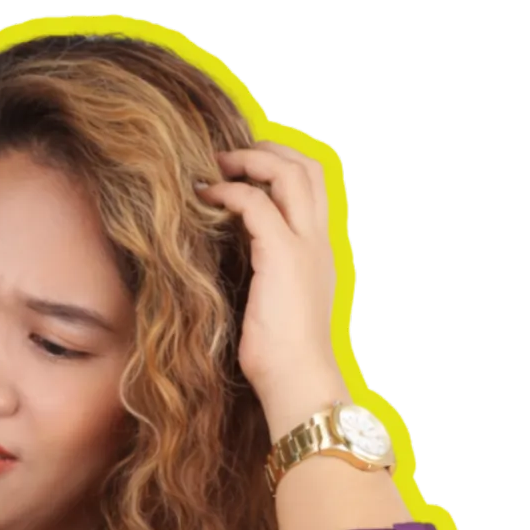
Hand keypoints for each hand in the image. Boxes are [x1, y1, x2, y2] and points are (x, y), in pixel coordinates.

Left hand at [197, 141, 342, 429]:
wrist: (298, 380)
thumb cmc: (284, 357)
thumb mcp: (281, 307)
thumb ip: (270, 278)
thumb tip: (243, 271)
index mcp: (322, 251)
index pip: (315, 187)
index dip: (283, 166)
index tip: (249, 167)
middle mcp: (320, 240)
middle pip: (308, 166)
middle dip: (269, 150)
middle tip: (231, 154)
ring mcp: (305, 244)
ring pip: (289, 172)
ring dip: (249, 161)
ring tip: (216, 165)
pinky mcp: (282, 254)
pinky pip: (254, 203)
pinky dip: (229, 192)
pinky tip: (206, 197)